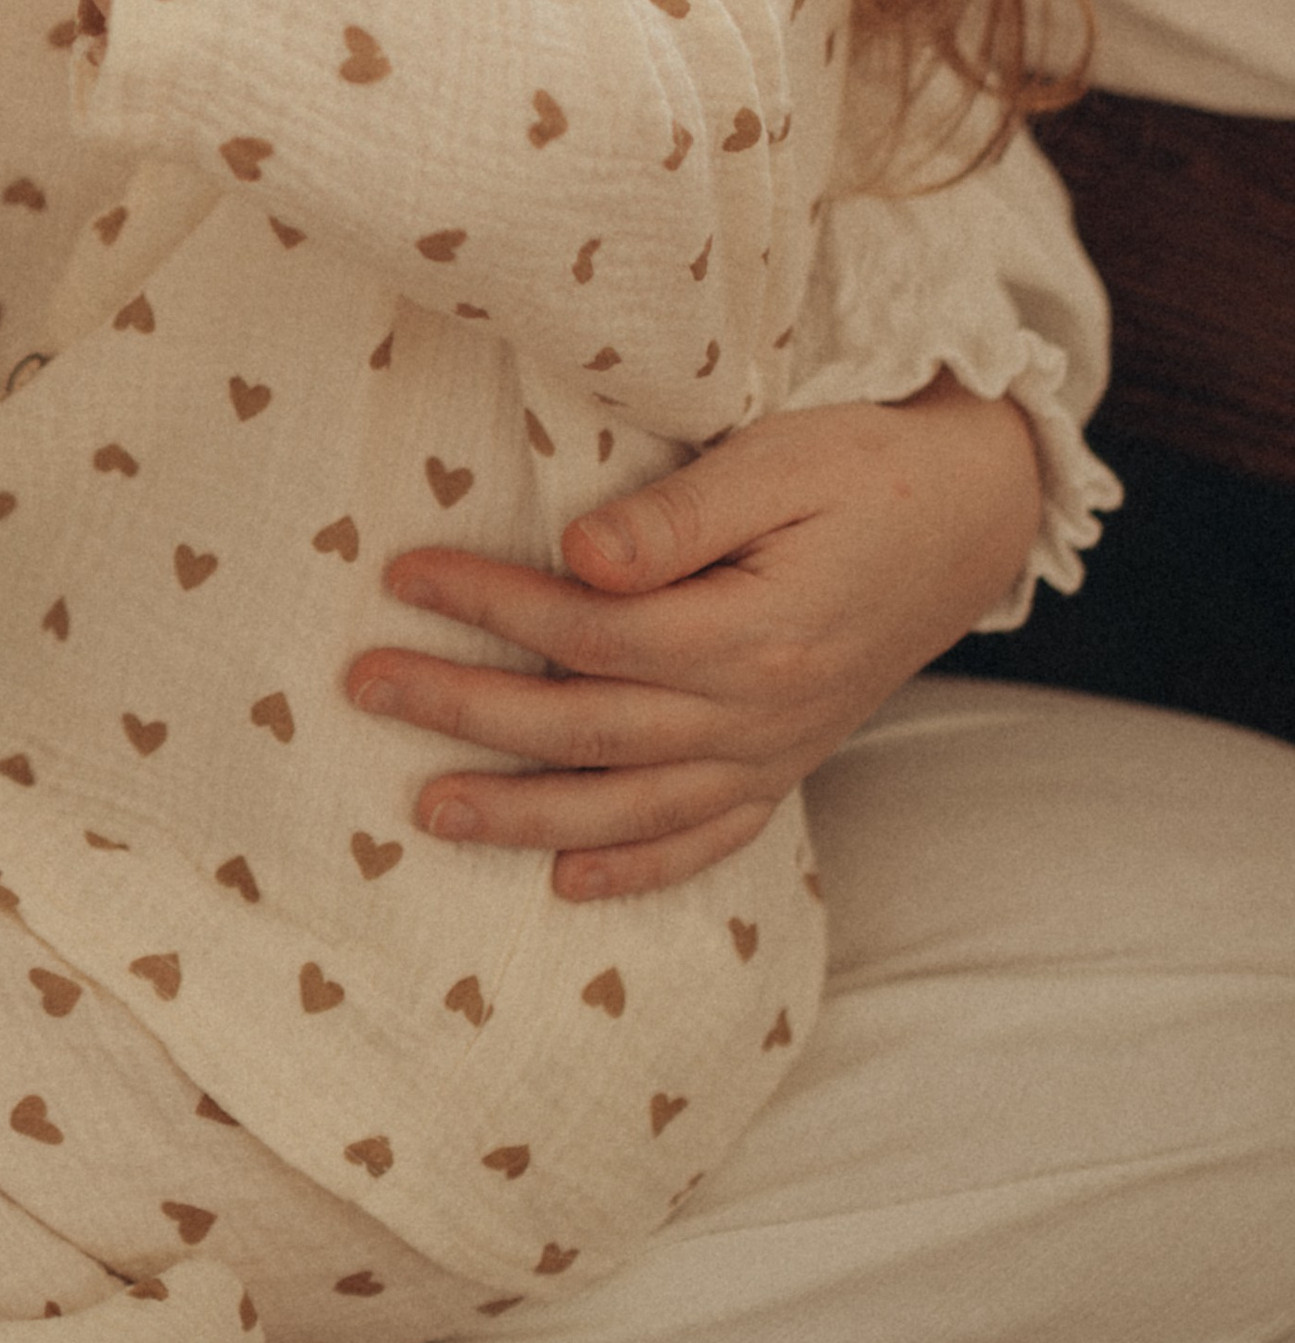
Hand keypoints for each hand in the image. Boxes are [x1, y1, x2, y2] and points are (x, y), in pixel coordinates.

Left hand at [346, 380, 1044, 897]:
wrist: (976, 513)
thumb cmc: (866, 466)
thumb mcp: (779, 461)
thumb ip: (677, 518)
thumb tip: (576, 551)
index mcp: (754, 631)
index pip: (589, 632)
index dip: (491, 605)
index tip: (405, 574)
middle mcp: (762, 712)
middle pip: (587, 727)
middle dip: (467, 711)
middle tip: (366, 688)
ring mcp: (776, 750)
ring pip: (631, 805)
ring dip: (523, 814)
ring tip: (427, 812)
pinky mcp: (786, 763)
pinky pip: (708, 838)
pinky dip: (638, 868)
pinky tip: (567, 881)